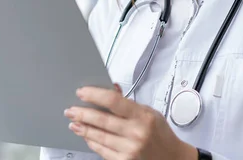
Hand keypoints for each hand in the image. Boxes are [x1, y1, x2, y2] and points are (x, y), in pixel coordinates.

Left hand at [64, 85, 196, 159]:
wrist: (172, 158)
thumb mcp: (149, 113)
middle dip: (82, 113)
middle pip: (102, 120)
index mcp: (143, 116)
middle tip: (71, 109)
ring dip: (83, 128)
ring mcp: (129, 149)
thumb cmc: (160, 134)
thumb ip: (129, 103)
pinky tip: (86, 136)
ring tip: (74, 122)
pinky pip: (102, 150)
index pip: (114, 101)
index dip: (94, 95)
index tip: (82, 92)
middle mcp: (136, 133)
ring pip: (99, 136)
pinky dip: (92, 142)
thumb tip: (111, 89)